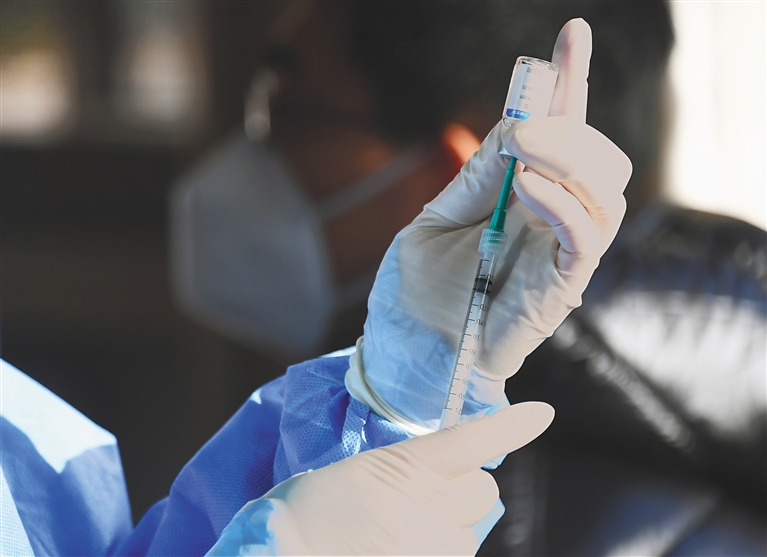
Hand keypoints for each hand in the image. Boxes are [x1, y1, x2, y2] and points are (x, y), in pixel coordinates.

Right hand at [206, 402, 553, 555]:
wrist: (283, 550)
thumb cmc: (308, 513)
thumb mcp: (356, 474)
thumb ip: (404, 473)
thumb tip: (434, 482)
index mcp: (406, 464)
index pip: (473, 439)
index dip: (510, 426)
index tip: (541, 414)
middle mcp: (432, 505)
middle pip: (482, 490)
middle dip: (461, 494)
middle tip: (422, 504)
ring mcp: (436, 546)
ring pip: (469, 533)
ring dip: (446, 532)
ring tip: (397, 537)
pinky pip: (456, 556)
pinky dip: (435, 552)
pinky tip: (401, 546)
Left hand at [356, 19, 631, 429]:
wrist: (409, 352)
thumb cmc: (417, 291)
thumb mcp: (436, 220)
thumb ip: (476, 178)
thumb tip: (512, 124)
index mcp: (524, 197)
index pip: (560, 133)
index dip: (570, 83)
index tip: (571, 34)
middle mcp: (553, 218)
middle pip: (601, 156)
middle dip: (570, 126)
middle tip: (519, 127)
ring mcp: (562, 252)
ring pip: (608, 189)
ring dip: (569, 157)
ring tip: (520, 154)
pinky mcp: (562, 287)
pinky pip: (588, 237)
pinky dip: (566, 203)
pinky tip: (528, 191)